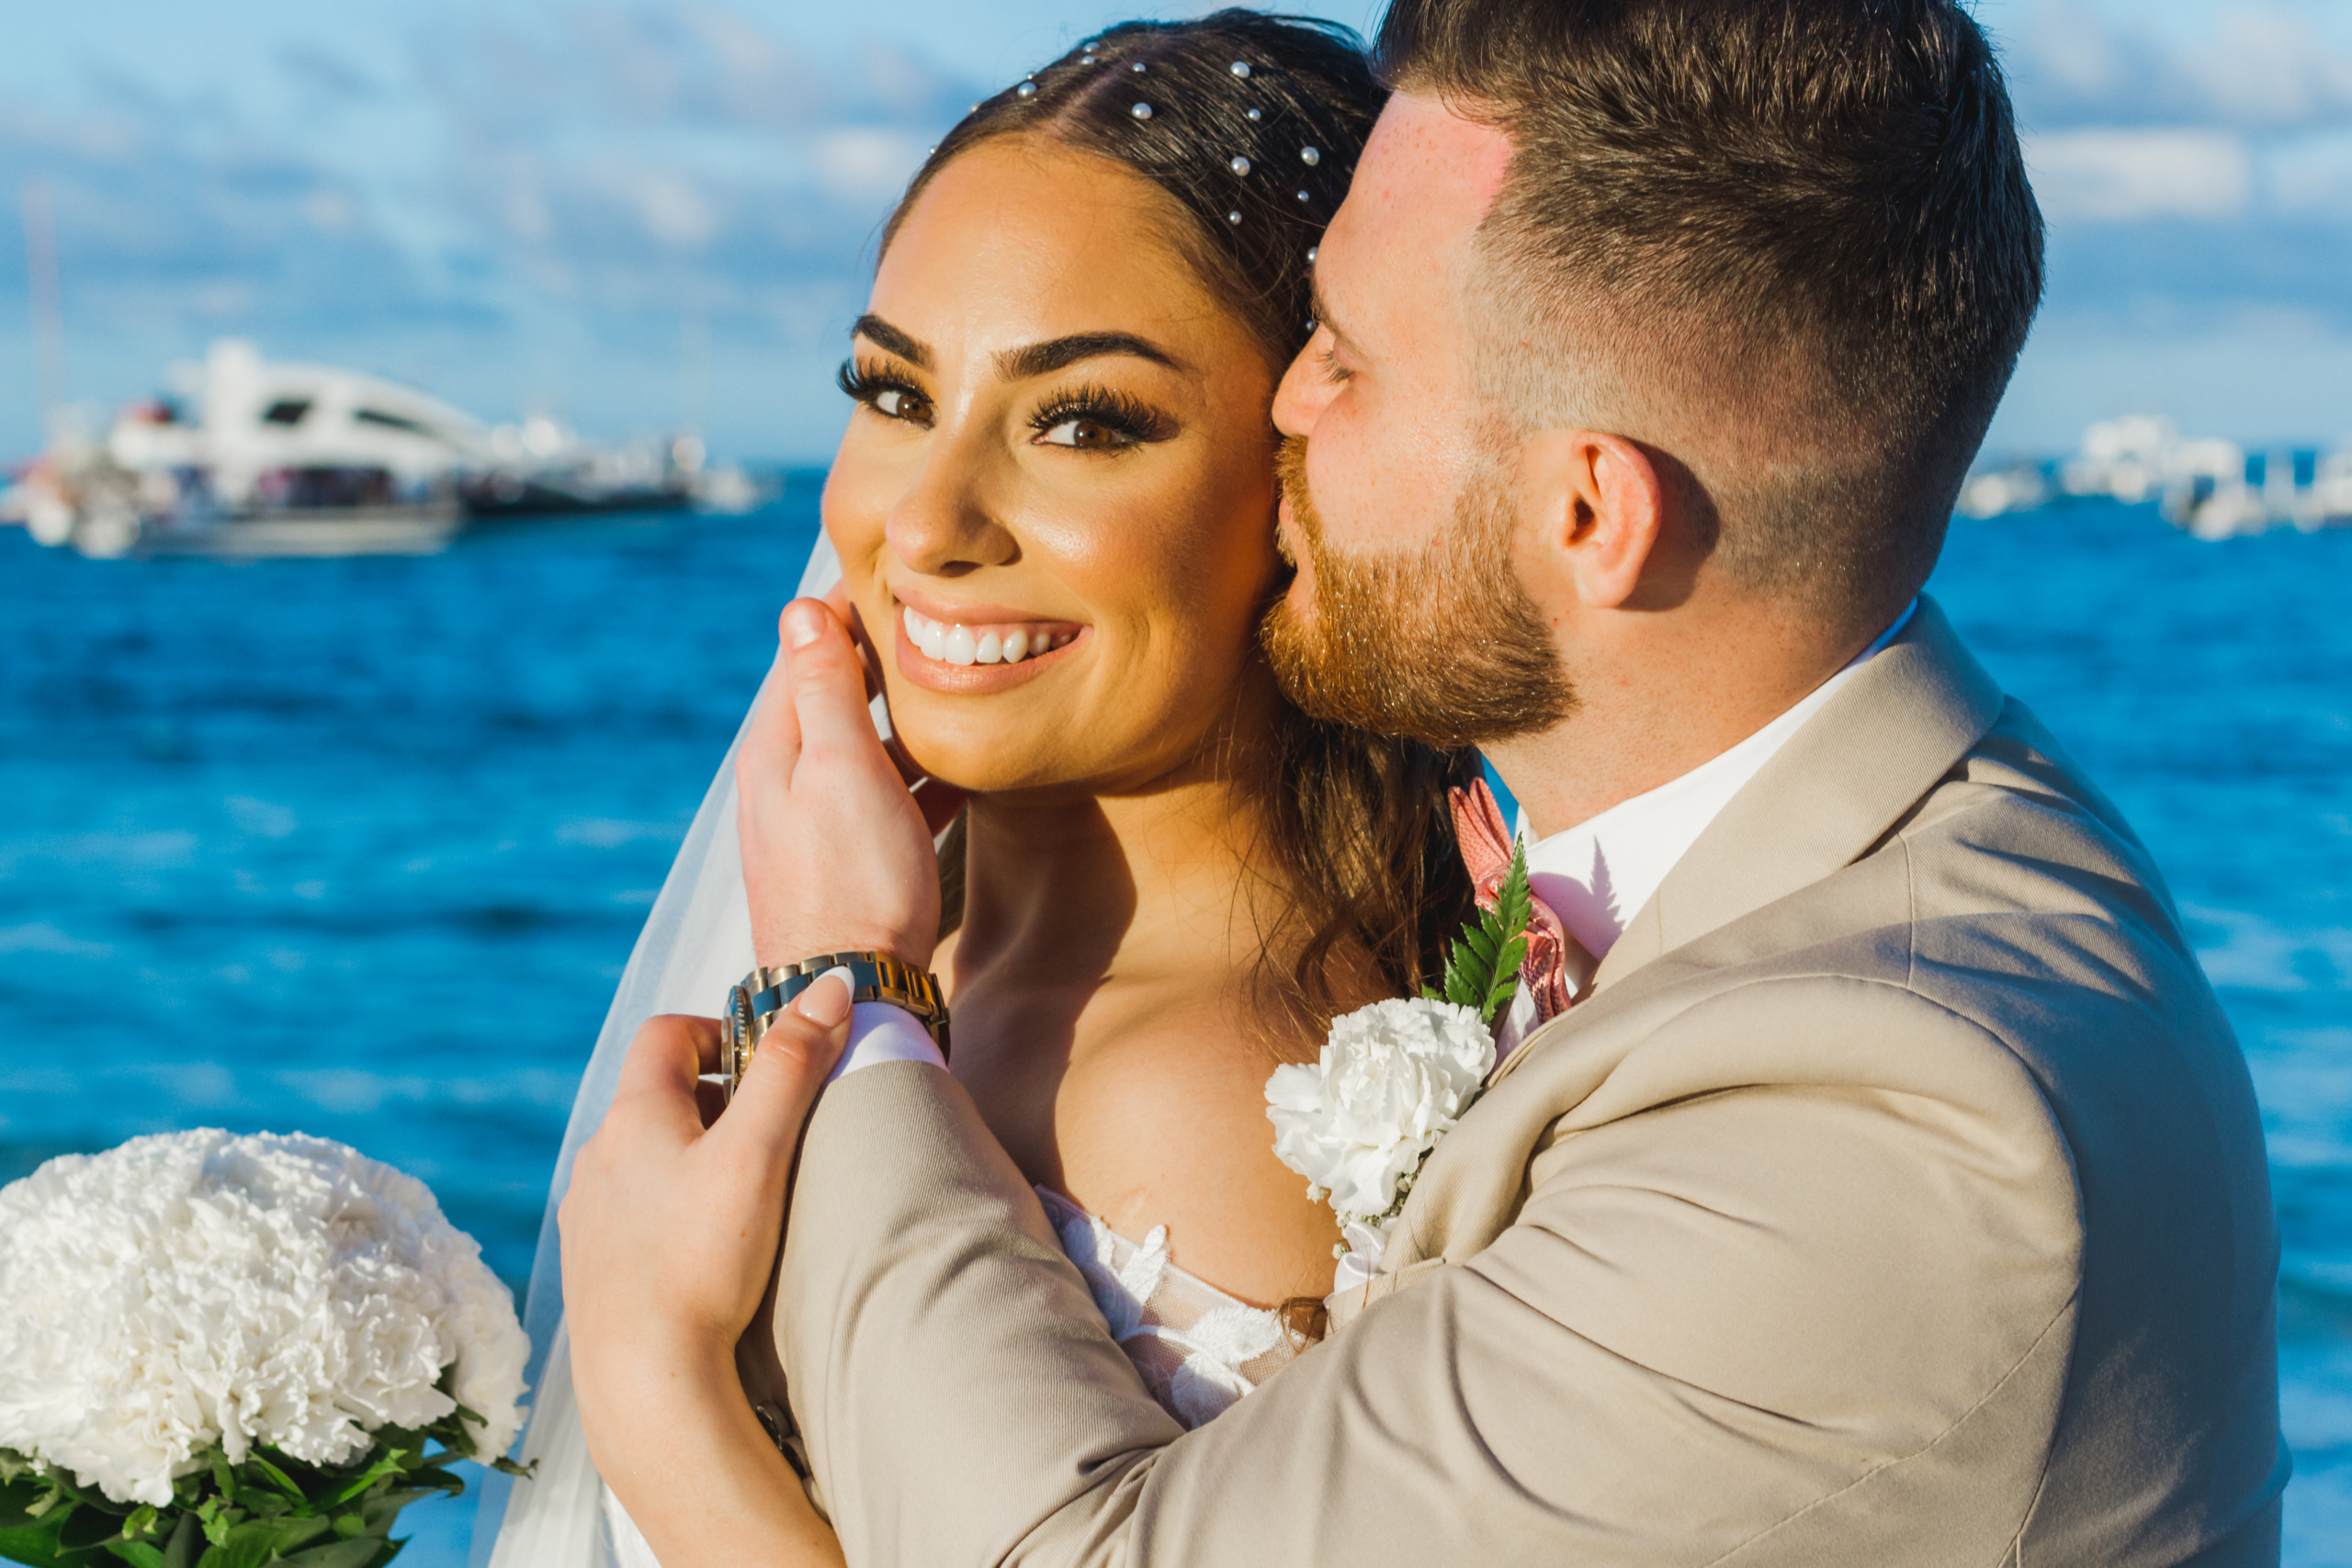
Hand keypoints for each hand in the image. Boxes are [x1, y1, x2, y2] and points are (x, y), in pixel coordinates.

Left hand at [559, 981, 849, 1368]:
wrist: (645, 1377)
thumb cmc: (704, 1261)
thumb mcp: (761, 1151)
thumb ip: (794, 1064)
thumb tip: (832, 983)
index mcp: (634, 1115)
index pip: (667, 1033)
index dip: (720, 1033)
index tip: (767, 1066)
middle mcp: (599, 1156)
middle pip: (657, 1095)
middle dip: (716, 1100)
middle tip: (771, 1134)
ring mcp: (587, 1214)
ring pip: (643, 1157)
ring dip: (691, 1158)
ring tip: (744, 1196)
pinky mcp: (591, 1266)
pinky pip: (630, 1212)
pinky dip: (669, 1211)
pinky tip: (705, 1252)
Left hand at [737, 597, 954, 969]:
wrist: (854, 996)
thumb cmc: (853, 881)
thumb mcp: (841, 770)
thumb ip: (823, 690)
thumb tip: (799, 608)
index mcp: (776, 750)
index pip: (804, 651)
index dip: (845, 609)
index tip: (895, 575)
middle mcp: (788, 783)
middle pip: (835, 697)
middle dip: (882, 659)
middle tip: (941, 619)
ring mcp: (819, 825)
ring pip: (867, 748)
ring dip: (908, 717)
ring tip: (962, 684)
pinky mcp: (852, 863)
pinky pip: (889, 798)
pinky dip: (922, 775)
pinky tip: (965, 773)